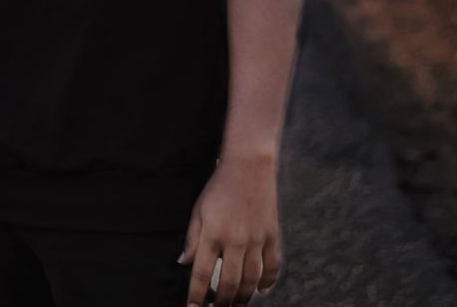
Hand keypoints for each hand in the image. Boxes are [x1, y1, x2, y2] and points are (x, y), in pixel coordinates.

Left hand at [178, 153, 281, 305]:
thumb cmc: (220, 186)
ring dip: (243, 298)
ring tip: (236, 306)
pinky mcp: (272, 235)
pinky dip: (267, 282)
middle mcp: (236, 240)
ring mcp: (256, 239)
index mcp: (213, 233)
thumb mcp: (199, 209)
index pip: (203, 274)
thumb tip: (184, 263)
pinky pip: (272, 267)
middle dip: (221, 303)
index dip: (197, 296)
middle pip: (229, 284)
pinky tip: (260, 290)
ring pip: (251, 281)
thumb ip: (192, 238)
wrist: (249, 164)